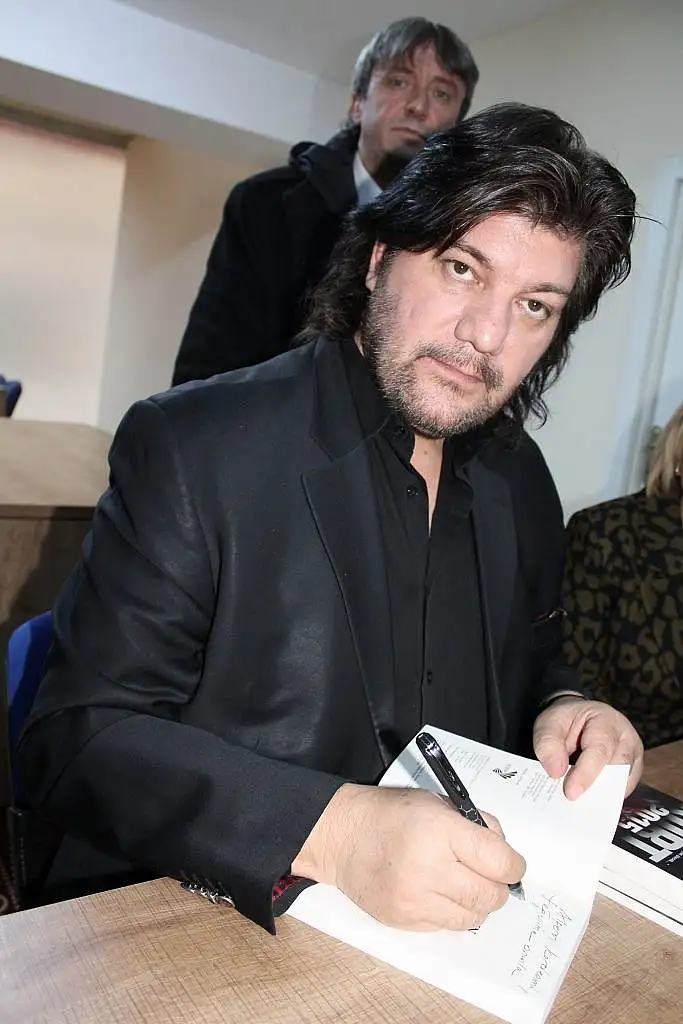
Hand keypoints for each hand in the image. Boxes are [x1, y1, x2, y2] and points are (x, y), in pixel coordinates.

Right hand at [292, 784, 525, 930]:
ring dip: (476, 903)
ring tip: (462, 885)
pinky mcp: (403, 921)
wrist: (342, 836)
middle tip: (489, 876)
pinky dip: (450, 912)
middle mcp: (429, 868)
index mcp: (441, 831)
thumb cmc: (392, 814)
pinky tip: (437, 893)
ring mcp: (414, 900)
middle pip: (490, 895)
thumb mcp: (438, 803)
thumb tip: (505, 854)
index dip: (514, 865)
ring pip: (472, 917)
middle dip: (497, 887)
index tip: (512, 864)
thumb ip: (476, 825)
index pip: (499, 862)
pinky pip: (446, 926)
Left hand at [533, 697, 643, 799]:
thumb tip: (556, 773)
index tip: (570, 793)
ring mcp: (634, 756)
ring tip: (577, 803)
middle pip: (617, 770)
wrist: (579, 718)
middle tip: (570, 801)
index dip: (585, 773)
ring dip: (600, 795)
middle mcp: (627, 738)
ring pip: (622, 784)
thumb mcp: (548, 723)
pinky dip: (604, 798)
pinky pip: (622, 791)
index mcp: (606, 720)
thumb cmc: (566, 721)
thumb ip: (548, 744)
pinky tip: (587, 800)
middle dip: (594, 788)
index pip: (599, 750)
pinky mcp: (634, 772)